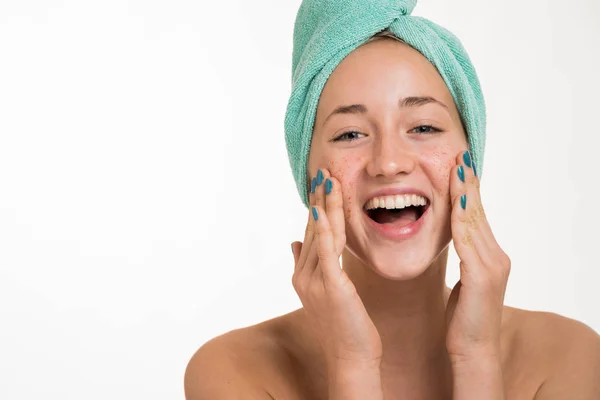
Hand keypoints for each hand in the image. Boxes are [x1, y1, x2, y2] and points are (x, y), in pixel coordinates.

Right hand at [291, 168, 381, 368]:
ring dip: (323, 207)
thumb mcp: (324, 292)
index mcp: (303, 274)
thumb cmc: (343, 326)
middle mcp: (304, 275)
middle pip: (313, 230)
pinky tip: (321, 212)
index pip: (311, 234)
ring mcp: (314, 282)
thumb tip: (294, 242)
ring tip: (326, 181)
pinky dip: (323, 232)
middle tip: (322, 172)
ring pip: (319, 236)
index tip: (320, 185)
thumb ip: (308, 265)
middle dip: (318, 200)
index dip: (315, 208)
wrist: (350, 357)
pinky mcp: (330, 288)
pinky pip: (326, 254)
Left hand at [445, 151, 510, 360]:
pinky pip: (468, 242)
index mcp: (489, 257)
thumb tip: (453, 239)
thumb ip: (464, 259)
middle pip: (478, 212)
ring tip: (458, 169)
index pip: (477, 216)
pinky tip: (456, 204)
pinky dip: (461, 221)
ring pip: (475, 222)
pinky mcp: (483, 277)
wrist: (473, 349)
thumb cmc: (463, 318)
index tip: (459, 166)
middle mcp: (496, 256)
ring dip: (466, 194)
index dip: (469, 190)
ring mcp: (492, 266)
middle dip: (469, 183)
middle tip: (460, 156)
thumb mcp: (464, 282)